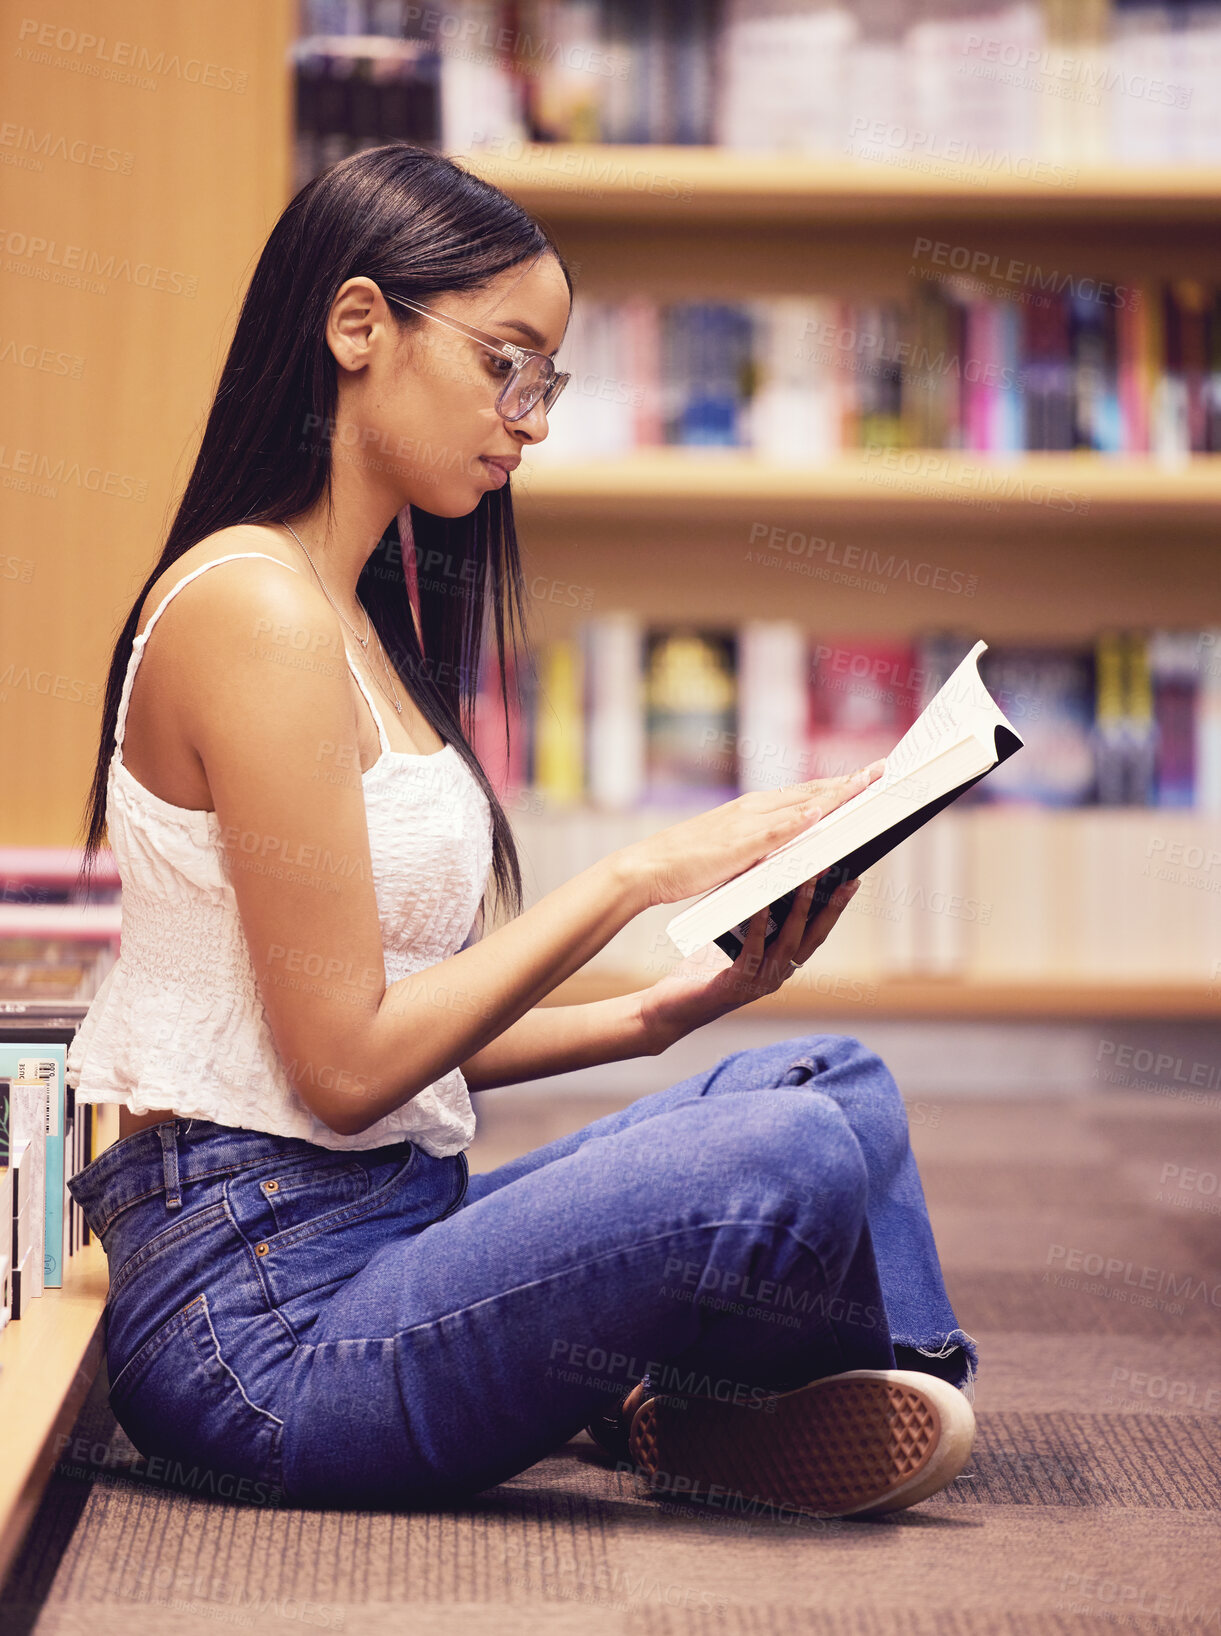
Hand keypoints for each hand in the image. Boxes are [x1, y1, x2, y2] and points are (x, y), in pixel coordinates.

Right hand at [619, 760, 884, 909]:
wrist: (647, 867)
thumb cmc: (686, 861)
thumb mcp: (733, 848)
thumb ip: (763, 843)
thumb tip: (793, 843)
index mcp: (753, 810)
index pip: (806, 793)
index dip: (839, 785)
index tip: (868, 776)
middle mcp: (753, 809)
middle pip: (811, 792)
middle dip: (849, 782)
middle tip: (882, 769)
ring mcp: (746, 824)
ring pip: (800, 804)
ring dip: (835, 793)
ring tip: (867, 784)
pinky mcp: (737, 845)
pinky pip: (775, 831)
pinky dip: (800, 820)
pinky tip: (822, 813)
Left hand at [639, 872, 861, 1051]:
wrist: (671, 1009)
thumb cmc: (703, 972)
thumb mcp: (735, 939)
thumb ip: (754, 918)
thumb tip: (767, 877)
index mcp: (782, 964)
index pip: (817, 933)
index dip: (835, 908)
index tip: (850, 880)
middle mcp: (778, 975)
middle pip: (813, 937)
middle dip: (830, 906)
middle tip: (844, 876)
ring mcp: (760, 983)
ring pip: (788, 942)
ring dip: (799, 910)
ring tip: (807, 880)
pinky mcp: (736, 985)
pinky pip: (753, 952)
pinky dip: (758, 927)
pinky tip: (760, 906)